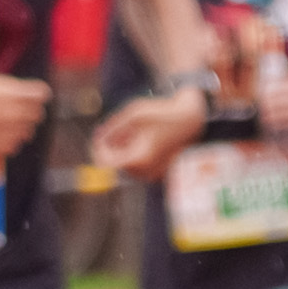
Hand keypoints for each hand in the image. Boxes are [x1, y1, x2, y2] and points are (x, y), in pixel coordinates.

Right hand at [0, 70, 47, 164]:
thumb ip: (6, 80)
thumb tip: (24, 83)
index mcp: (11, 93)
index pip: (41, 93)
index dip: (38, 92)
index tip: (35, 94)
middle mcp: (14, 113)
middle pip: (38, 113)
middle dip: (32, 109)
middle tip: (21, 107)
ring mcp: (9, 131)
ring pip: (29, 129)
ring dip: (22, 125)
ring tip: (7, 120)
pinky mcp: (3, 146)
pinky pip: (17, 142)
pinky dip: (11, 138)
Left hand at [93, 86, 209, 178]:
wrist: (190, 118)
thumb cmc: (161, 114)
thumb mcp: (131, 115)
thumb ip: (111, 128)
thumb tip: (97, 138)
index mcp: (138, 159)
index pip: (105, 162)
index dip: (98, 147)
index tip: (101, 133)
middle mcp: (146, 171)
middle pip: (116, 165)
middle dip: (113, 148)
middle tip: (122, 129)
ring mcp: (154, 174)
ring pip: (128, 166)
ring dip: (125, 151)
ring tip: (136, 133)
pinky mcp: (160, 172)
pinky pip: (140, 167)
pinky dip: (137, 155)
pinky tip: (146, 139)